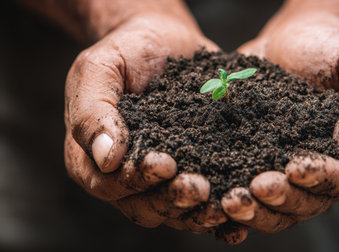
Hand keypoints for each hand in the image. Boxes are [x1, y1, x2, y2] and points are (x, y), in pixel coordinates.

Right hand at [63, 8, 245, 238]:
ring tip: (224, 200)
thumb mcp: (99, 70)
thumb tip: (107, 160)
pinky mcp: (193, 166)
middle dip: (173, 200)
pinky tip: (240, 203)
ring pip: (175, 208)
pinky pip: (203, 195)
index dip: (137, 180)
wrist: (163, 39)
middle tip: (200, 188)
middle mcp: (126, 175)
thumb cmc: (125, 51)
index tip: (165, 164)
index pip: (111, 184)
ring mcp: (161, 175)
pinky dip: (220, 205)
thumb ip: (93, 111)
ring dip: (198, 209)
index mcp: (93, 158)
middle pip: (145, 206)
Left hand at [221, 7, 338, 231]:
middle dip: (282, 199)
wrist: (297, 35)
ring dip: (255, 211)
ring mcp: (289, 170)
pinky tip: (215, 204)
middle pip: (307, 203)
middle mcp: (325, 171)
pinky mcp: (259, 161)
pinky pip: (249, 192)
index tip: (294, 168)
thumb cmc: (336, 46)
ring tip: (230, 202)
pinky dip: (236, 206)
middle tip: (255, 189)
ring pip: (277, 207)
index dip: (320, 179)